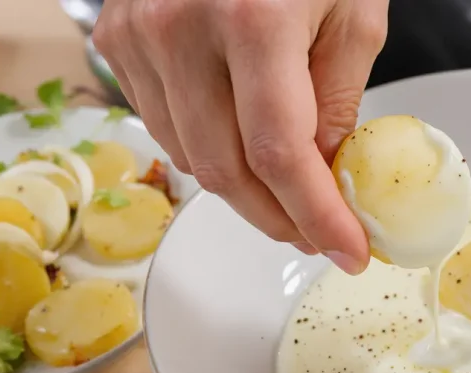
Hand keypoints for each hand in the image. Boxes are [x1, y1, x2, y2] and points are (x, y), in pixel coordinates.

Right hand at [93, 0, 388, 274]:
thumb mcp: (353, 11)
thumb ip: (337, 102)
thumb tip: (325, 178)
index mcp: (252, 19)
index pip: (280, 155)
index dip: (317, 217)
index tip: (349, 251)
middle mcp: (181, 31)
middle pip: (227, 173)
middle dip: (281, 219)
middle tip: (320, 233)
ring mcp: (139, 37)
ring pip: (191, 160)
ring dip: (246, 193)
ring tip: (288, 190)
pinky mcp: (117, 40)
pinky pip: (164, 127)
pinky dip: (208, 152)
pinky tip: (240, 144)